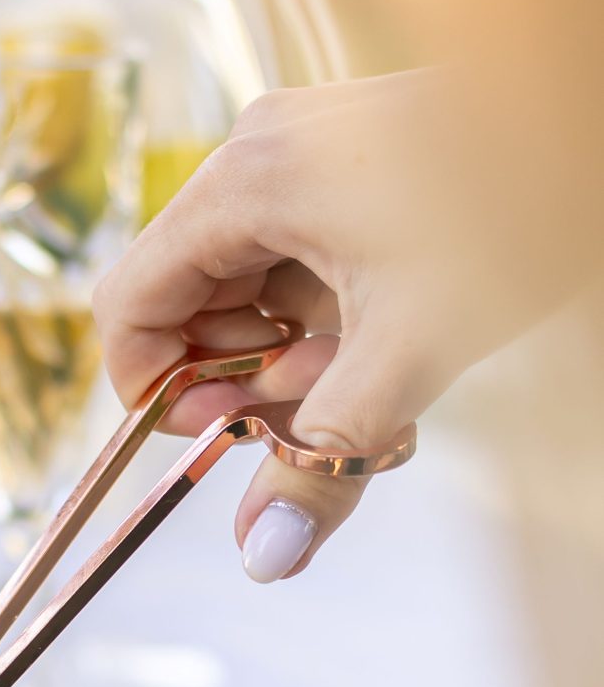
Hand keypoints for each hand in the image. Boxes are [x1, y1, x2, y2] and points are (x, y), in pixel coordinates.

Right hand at [93, 72, 524, 578]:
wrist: (601, 131)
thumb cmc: (520, 211)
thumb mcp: (413, 352)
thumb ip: (324, 457)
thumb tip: (265, 555)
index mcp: (245, 184)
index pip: (130, 301)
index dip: (151, 389)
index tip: (208, 439)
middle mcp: (256, 154)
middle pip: (184, 290)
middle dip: (232, 372)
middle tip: (298, 416)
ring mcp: (300, 148)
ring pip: (242, 276)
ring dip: (278, 347)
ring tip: (352, 376)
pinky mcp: (342, 156)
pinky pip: (291, 249)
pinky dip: (315, 309)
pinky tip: (376, 335)